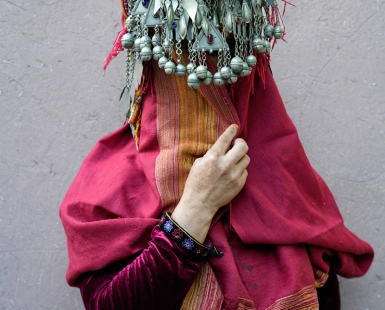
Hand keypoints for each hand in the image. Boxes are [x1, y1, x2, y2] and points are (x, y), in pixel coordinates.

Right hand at [172, 124, 249, 241]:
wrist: (200, 204)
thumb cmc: (195, 183)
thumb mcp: (198, 164)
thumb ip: (211, 154)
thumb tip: (222, 147)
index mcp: (213, 157)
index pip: (226, 138)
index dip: (232, 130)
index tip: (235, 127)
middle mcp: (225, 164)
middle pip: (243, 146)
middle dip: (240, 143)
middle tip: (236, 144)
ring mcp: (234, 175)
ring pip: (246, 159)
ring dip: (240, 157)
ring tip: (234, 160)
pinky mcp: (239, 184)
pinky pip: (245, 171)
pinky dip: (240, 170)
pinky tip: (232, 173)